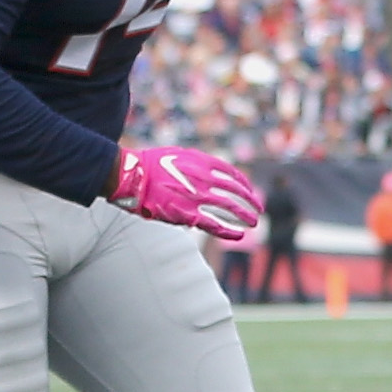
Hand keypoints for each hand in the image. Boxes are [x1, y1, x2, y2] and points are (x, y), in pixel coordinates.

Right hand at [112, 146, 261, 238]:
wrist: (132, 176)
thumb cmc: (149, 165)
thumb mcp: (177, 155)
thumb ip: (195, 164)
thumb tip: (206, 174)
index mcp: (202, 162)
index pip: (232, 174)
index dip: (244, 184)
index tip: (249, 190)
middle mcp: (204, 179)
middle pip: (236, 191)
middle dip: (250, 200)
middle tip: (259, 208)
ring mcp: (197, 197)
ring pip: (230, 208)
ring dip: (244, 216)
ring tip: (254, 222)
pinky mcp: (188, 214)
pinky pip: (214, 225)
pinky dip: (228, 231)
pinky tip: (238, 235)